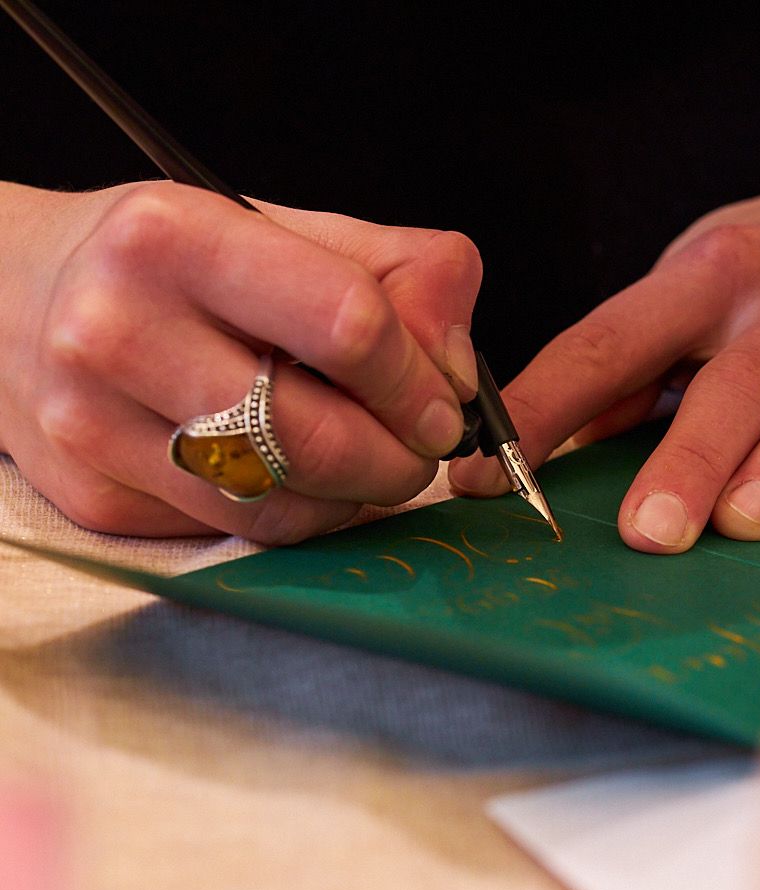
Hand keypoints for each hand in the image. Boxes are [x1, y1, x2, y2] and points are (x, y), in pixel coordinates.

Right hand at [0, 181, 481, 540]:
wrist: (7, 301)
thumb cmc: (162, 266)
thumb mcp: (269, 226)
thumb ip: (388, 271)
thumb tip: (456, 360)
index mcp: (174, 237)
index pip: (345, 323)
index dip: (417, 379)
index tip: (440, 404)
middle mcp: (118, 330)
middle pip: (316, 436)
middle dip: (397, 459)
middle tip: (417, 452)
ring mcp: (95, 425)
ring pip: (278, 505)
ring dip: (352, 501)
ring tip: (364, 467)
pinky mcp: (96, 498)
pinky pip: (236, 535)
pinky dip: (296, 520)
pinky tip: (300, 483)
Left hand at [452, 160, 759, 550]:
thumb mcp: (704, 291)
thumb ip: (631, 373)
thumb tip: (530, 451)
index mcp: (711, 272)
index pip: (613, 339)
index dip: (549, 407)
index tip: (489, 476)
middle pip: (739, 375)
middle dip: (690, 453)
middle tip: (649, 531)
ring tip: (748, 523)